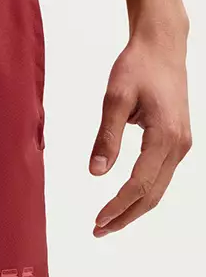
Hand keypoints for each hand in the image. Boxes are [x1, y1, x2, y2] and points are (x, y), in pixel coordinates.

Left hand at [90, 21, 191, 235]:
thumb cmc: (138, 66)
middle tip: (98, 230)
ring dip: (133, 208)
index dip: (118, 205)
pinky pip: (160, 176)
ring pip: (158, 188)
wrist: (162, 46)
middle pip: (153, 194)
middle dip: (125, 216)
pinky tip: (124, 201)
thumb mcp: (115, 98)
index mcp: (164, 136)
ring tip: (107, 222)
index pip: (140, 183)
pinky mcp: (176, 142)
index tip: (97, 220)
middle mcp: (178, 145)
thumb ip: (106, 137)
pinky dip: (142, 193)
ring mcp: (180, 145)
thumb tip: (96, 173)